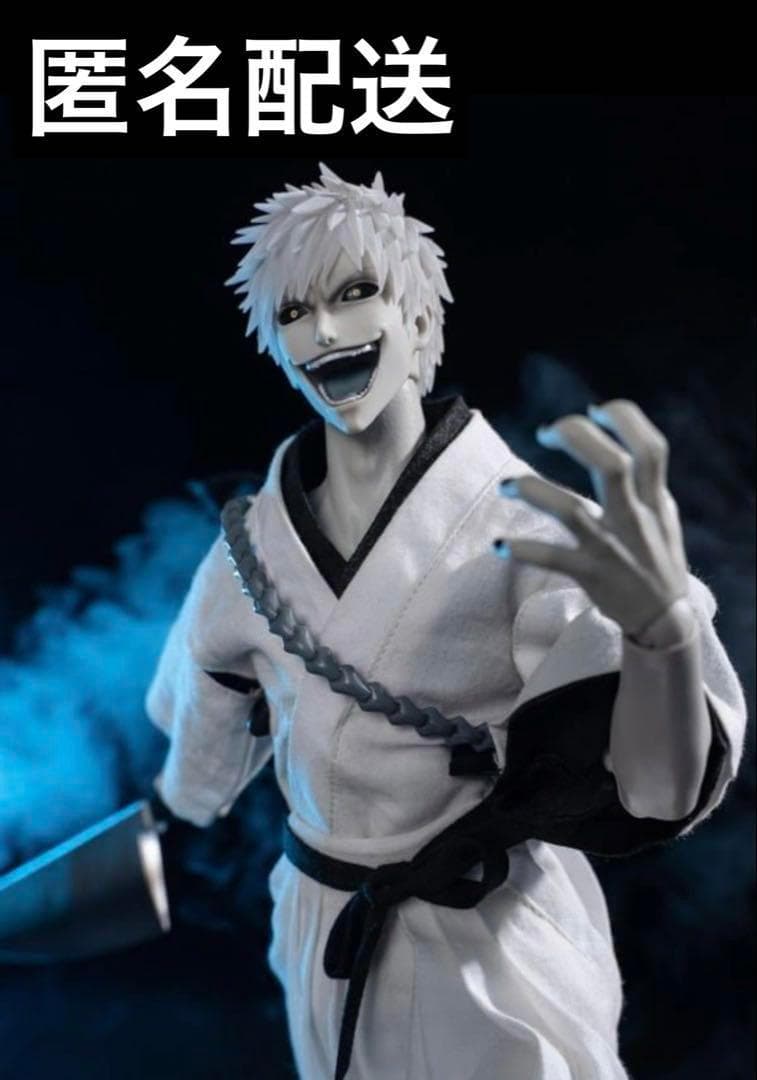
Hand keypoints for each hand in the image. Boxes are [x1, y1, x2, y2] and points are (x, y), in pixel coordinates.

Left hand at [494, 400, 689, 638]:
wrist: (664, 621)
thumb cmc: (658, 559)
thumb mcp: (663, 515)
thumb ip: (644, 480)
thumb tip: (612, 437)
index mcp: (654, 500)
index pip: (651, 449)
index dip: (624, 420)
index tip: (593, 411)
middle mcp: (634, 519)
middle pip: (612, 466)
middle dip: (577, 437)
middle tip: (546, 433)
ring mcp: (611, 548)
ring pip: (571, 510)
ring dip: (533, 491)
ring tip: (506, 485)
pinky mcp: (591, 575)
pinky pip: (552, 559)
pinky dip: (523, 551)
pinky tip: (498, 545)